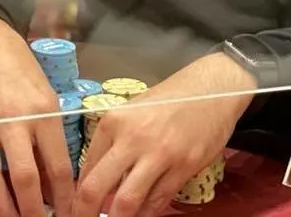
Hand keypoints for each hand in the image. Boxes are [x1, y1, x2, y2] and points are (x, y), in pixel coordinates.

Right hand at [0, 17, 73, 216]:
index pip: (58, 166)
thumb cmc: (26, 74)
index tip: (69, 214)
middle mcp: (17, 121)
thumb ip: (51, 136)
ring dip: (5, 209)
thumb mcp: (48, 98)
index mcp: (45, 113)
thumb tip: (56, 181)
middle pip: (26, 177)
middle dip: (34, 211)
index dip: (64, 198)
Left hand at [73, 54, 254, 216]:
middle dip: (85, 213)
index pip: (86, 168)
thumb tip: (100, 176)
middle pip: (97, 188)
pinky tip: (142, 215)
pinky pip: (158, 200)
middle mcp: (132, 137)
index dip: (78, 194)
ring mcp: (159, 153)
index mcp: (114, 121)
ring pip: (127, 201)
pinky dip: (146, 214)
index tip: (77, 207)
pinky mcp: (184, 165)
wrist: (213, 87)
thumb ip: (116, 140)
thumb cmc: (172, 98)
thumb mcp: (134, 110)